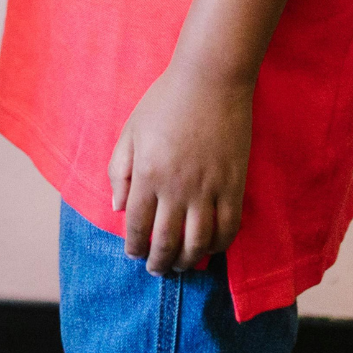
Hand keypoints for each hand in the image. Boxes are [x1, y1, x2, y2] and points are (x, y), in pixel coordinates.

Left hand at [109, 62, 252, 274]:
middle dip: (159, 261)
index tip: (133, 254)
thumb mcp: (131, 131)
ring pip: (199, 242)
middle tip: (156, 271)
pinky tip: (211, 250)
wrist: (209, 81)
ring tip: (180, 266)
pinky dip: (220, 245)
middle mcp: (177, 187)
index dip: (134, 245)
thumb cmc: (164, 101)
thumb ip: (120, 170)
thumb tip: (118, 207)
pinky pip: (229, 228)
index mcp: (147, 173)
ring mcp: (208, 189)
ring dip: (188, 260)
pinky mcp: (234, 186)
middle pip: (167, 240)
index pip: (138, 224)